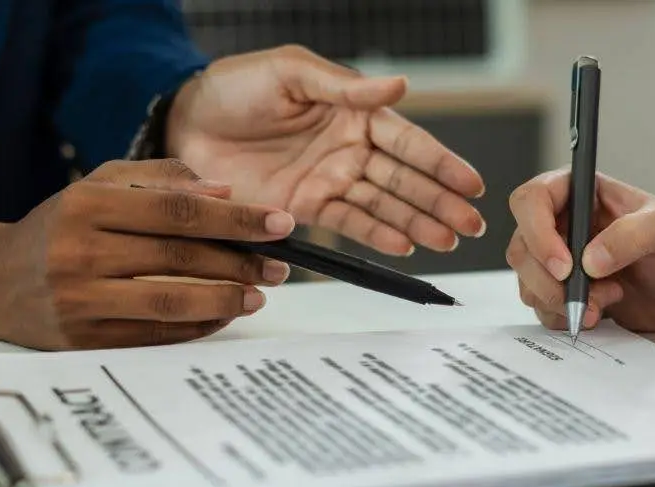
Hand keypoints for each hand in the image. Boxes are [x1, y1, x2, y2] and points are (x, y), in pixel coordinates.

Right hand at [0, 160, 296, 349]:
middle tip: (279, 266)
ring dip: (226, 299)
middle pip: (181, 257)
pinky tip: (223, 314)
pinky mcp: (83, 340)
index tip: (280, 223)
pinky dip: (198, 326)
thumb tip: (224, 190)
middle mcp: (79, 252)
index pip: (178, 211)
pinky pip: (156, 335)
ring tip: (258, 294)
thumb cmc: (59, 226)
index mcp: (86, 205)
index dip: (235, 219)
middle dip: (241, 262)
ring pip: (172, 301)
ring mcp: (80, 301)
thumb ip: (160, 179)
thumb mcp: (98, 185)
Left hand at [166, 45, 485, 255]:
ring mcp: (331, 181)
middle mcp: (350, 150)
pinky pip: (350, 225)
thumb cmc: (235, 88)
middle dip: (441, 203)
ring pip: (385, 206)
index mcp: (354, 113)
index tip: (472, 184)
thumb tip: (400, 86)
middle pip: (405, 180)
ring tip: (447, 241)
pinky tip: (405, 246)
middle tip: (471, 225)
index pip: (408, 142)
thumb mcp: (290, 73)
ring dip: (418, 225)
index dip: (441, 163)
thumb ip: (345, 87)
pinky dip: (378, 237)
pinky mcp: (306, 208)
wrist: (182, 124)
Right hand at [506, 169, 654, 331]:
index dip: (538, 233)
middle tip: (586, 295)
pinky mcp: (561, 290)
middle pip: (521, 248)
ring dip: (561, 301)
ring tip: (606, 300)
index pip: (531, 201)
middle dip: (549, 280)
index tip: (566, 266)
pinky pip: (541, 308)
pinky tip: (601, 311)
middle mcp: (559, 223)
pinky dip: (565, 317)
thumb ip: (632, 235)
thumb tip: (590, 260)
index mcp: (578, 192)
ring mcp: (557, 259)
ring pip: (527, 282)